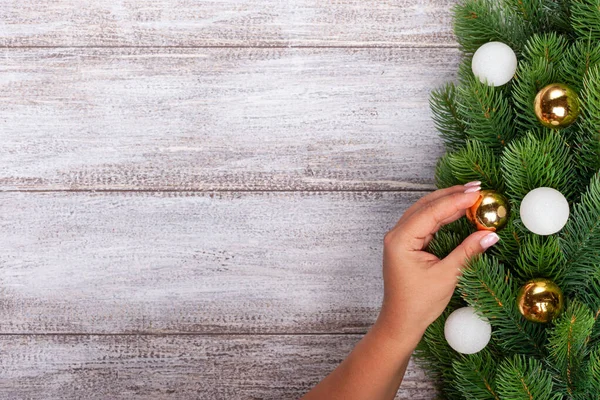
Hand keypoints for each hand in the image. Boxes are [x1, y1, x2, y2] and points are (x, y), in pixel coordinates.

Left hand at [375, 183, 499, 342]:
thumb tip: (491, 234)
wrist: (401, 321)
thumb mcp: (446, 276)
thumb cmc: (418, 303)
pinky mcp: (406, 243)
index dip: (455, 201)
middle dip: (451, 195)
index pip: (431, 212)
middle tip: (477, 188)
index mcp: (401, 240)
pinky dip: (441, 214)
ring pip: (425, 211)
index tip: (477, 192)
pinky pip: (425, 222)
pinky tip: (458, 210)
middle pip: (426, 206)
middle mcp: (397, 234)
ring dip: (447, 202)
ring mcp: (400, 238)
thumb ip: (468, 252)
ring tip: (471, 194)